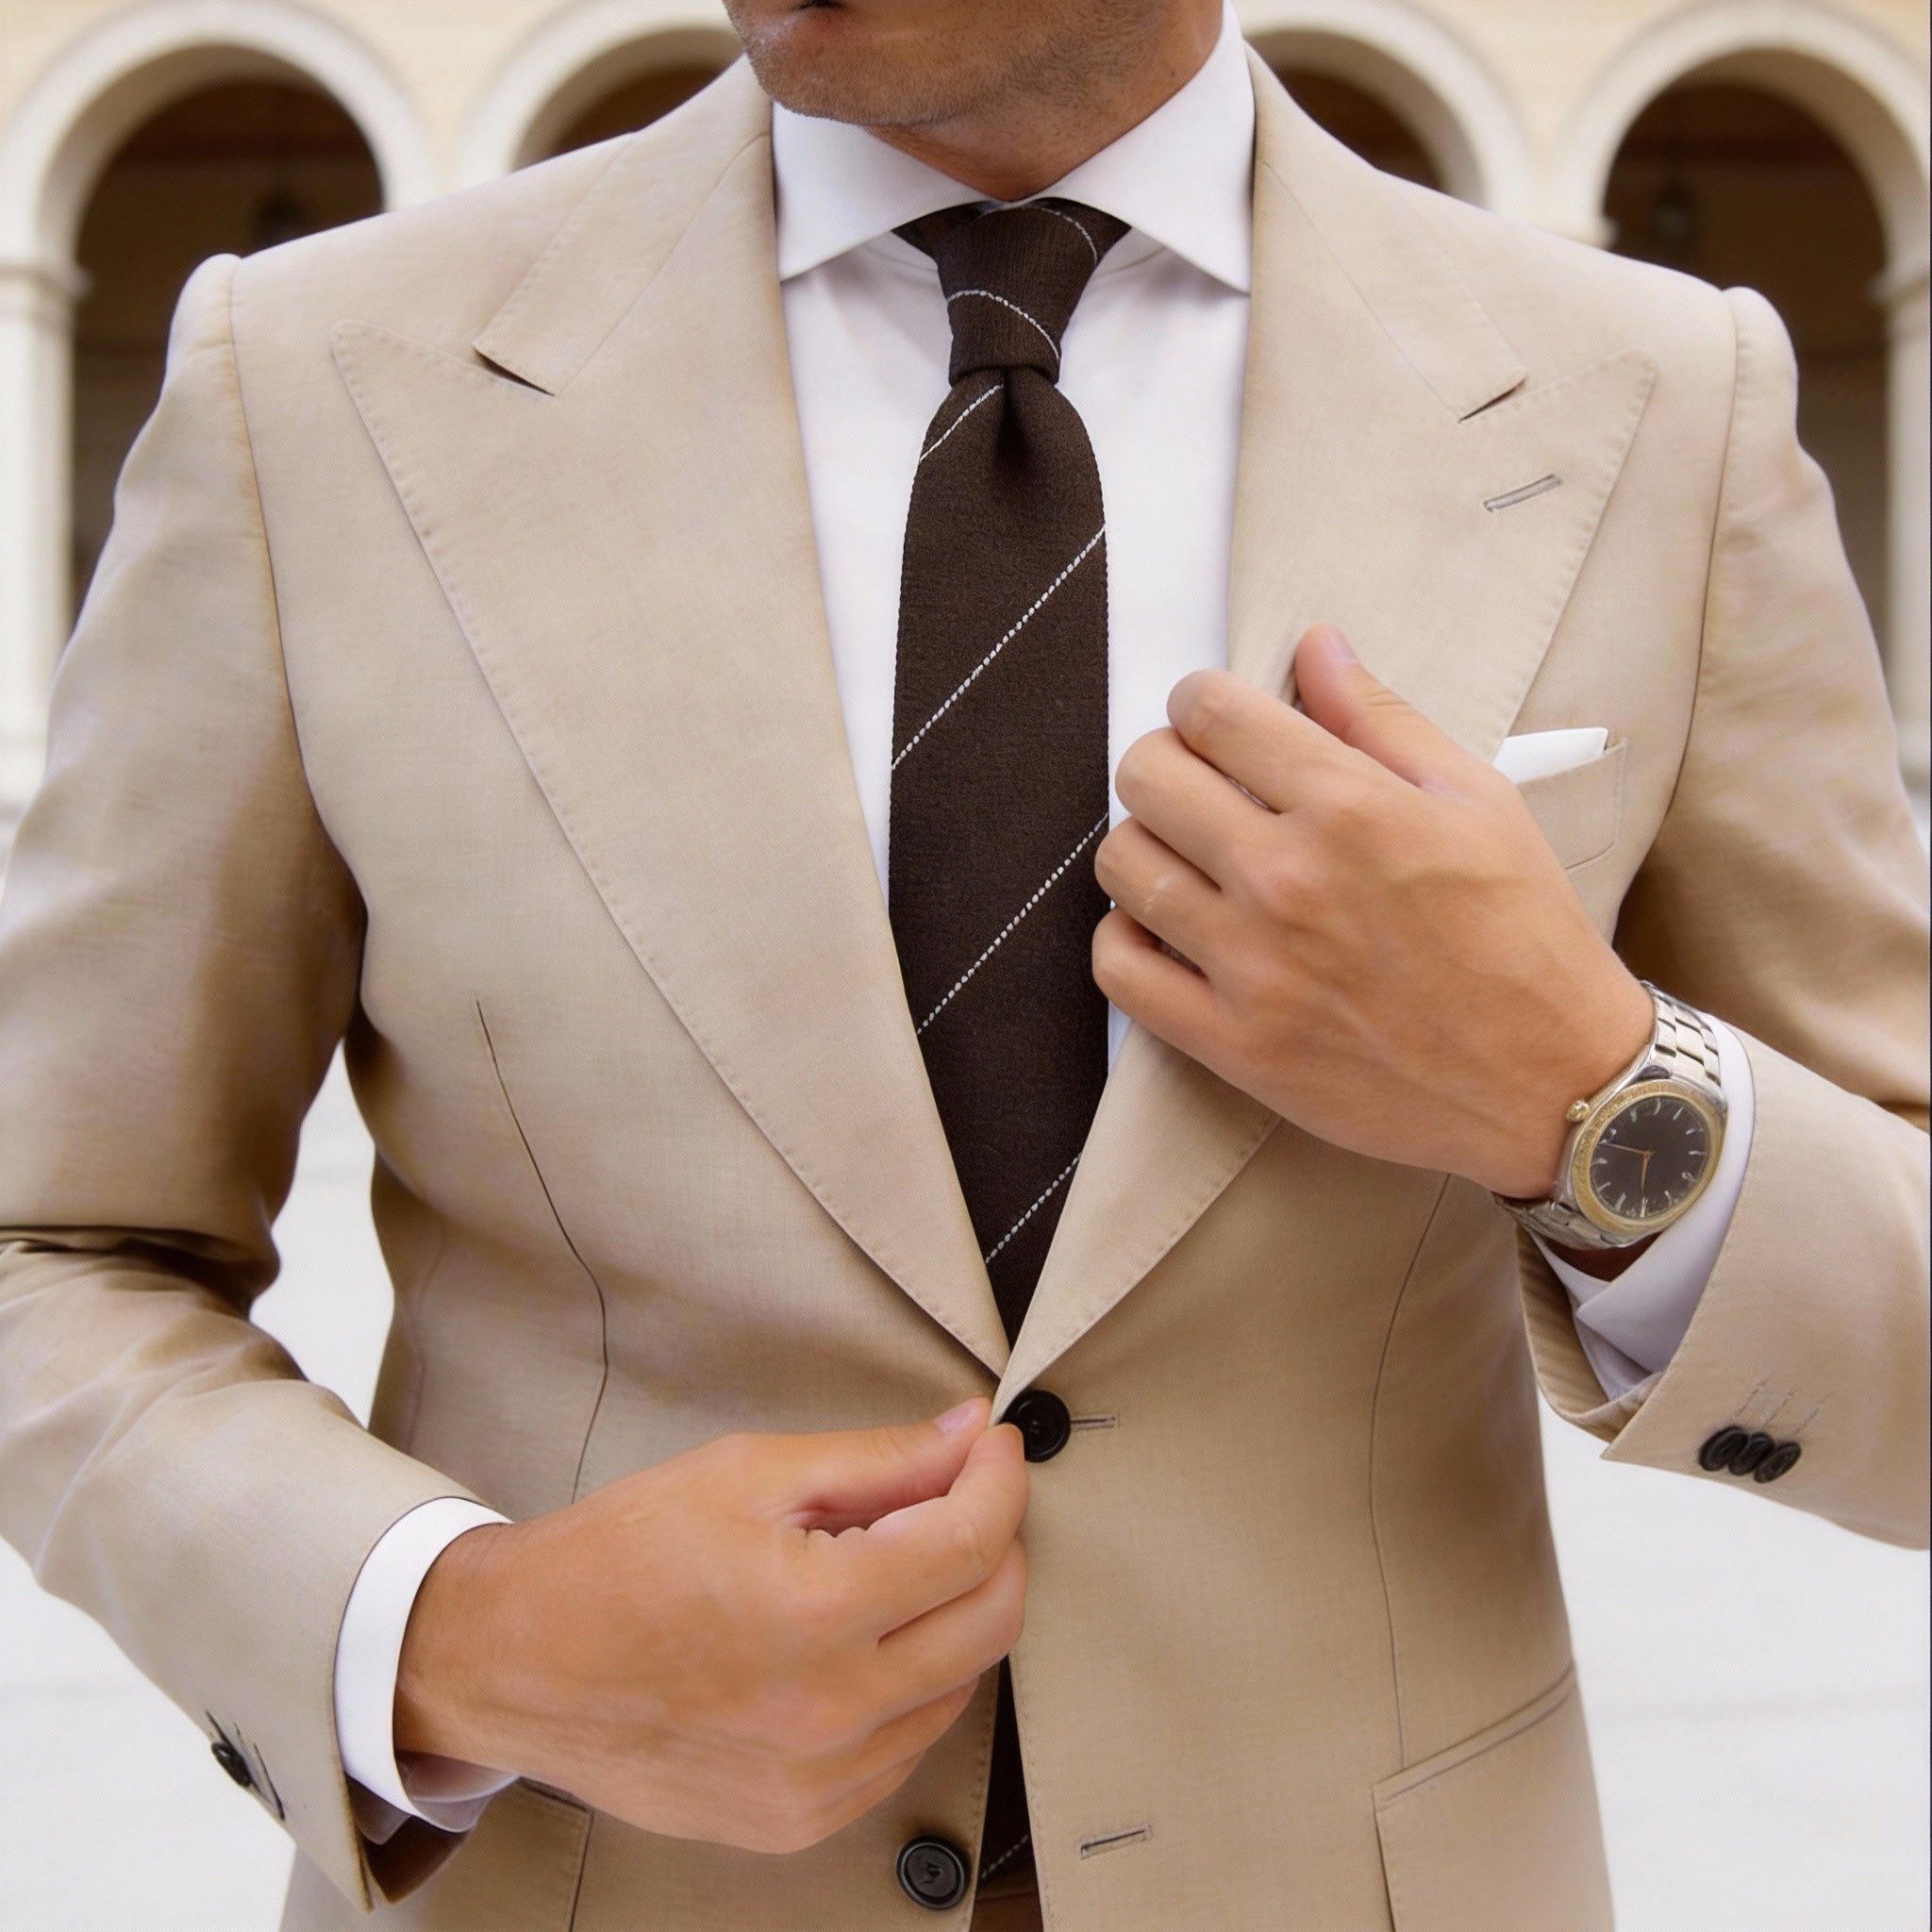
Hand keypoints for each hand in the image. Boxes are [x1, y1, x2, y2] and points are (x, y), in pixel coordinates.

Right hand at [394, 1400, 1026, 1852]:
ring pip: (958, 1687)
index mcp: (814, 1613)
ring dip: (954, 1614)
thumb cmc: (619, 1558)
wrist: (517, 1664)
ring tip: (895, 1563)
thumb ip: (876, 1460)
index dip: (999, 1481)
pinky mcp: (799, 1821)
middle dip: (996, 1543)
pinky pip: (904, 1746)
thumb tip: (968, 1436)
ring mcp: (817, 1782)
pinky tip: (864, 1638)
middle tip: (962, 1494)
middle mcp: (828, 1713)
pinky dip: (911, 1683)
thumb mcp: (748, 1475)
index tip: (994, 1448)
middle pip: (990, 1622)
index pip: (970, 1544)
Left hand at [1092, 625, 1653, 1198]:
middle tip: (1198, 784)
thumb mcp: (1478, 801)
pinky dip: (1125, 939)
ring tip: (1186, 858)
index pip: (1211, 712)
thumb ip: (1381, 719)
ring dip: (1144, 846)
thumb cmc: (1525, 937)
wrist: (1551, 1083)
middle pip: (1148, 777)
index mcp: (1348, 807)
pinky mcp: (1233, 1043)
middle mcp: (1286, 879)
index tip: (1214, 719)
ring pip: (1123, 865)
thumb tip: (1315, 646)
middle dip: (1165, 762)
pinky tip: (1168, 929)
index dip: (1200, 701)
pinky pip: (1120, 970)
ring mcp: (1251, 966)